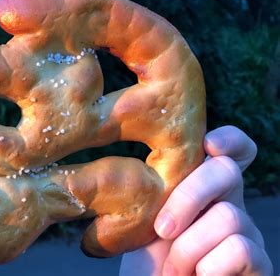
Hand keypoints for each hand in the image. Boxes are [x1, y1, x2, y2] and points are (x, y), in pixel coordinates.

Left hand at [119, 126, 273, 274]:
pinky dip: (208, 267)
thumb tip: (142, 165)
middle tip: (162, 229)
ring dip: (188, 248)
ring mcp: (248, 234)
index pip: (232, 153)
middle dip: (188, 196)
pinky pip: (240, 248)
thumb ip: (156, 191)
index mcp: (204, 190)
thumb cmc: (149, 262)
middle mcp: (231, 205)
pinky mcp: (260, 265)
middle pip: (227, 170)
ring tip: (172, 270)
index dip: (229, 140)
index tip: (208, 144)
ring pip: (228, 215)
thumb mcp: (146, 219)